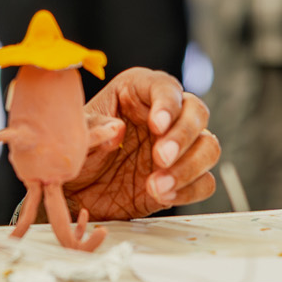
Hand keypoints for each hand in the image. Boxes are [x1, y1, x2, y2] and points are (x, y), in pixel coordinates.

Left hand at [58, 66, 217, 221]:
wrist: (73, 192)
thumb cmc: (75, 152)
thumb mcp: (74, 135)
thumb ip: (94, 127)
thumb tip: (117, 128)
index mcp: (136, 92)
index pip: (164, 87)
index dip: (166, 104)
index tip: (156, 125)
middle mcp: (163, 116)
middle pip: (197, 112)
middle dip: (183, 136)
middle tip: (160, 157)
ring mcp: (177, 147)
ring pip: (208, 146)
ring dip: (188, 166)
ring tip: (155, 184)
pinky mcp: (183, 177)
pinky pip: (204, 181)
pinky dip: (189, 190)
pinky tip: (162, 194)